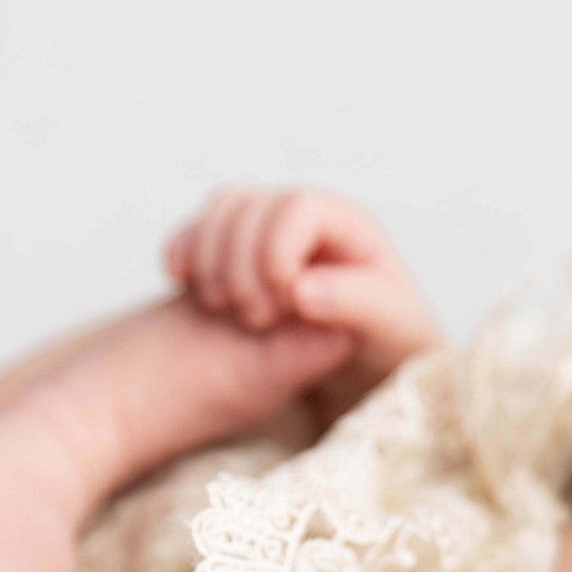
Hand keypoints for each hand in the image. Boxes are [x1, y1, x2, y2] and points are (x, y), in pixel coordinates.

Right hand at [162, 186, 443, 432]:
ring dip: (209, 255)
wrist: (368, 365)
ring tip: (221, 308)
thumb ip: (353, 303)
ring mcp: (273, 229)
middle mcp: (309, 219)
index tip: (283, 300)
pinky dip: (186, 250)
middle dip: (240, 261)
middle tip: (254, 318)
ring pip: (224, 211)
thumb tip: (301, 289)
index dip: (279, 249)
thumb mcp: (388, 328)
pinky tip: (182, 280)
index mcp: (350, 226)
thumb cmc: (389, 342)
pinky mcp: (242, 248)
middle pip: (254, 206)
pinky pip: (201, 228)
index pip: (299, 207)